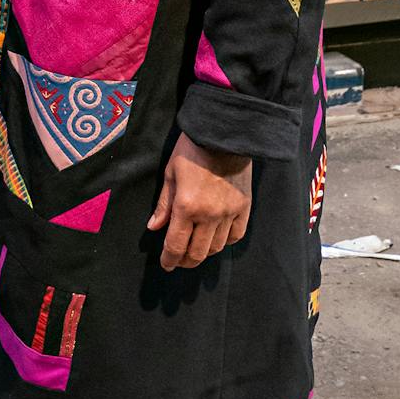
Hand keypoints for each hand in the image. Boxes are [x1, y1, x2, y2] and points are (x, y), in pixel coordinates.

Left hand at [148, 133, 252, 271]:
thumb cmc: (193, 150)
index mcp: (186, 206)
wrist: (225, 133)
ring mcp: (229, 212)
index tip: (166, 264)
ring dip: (204, 253)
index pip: (176, 245)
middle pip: (197, 253)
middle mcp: (209, 215)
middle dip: (185, 261)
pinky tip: (217, 238)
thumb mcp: (171, 173)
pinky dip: (225, 242)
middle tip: (179, 260)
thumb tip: (154, 227)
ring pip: (217, 248)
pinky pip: (236, 235)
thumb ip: (164, 205)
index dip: (170, 259)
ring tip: (196, 248)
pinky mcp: (244, 207)